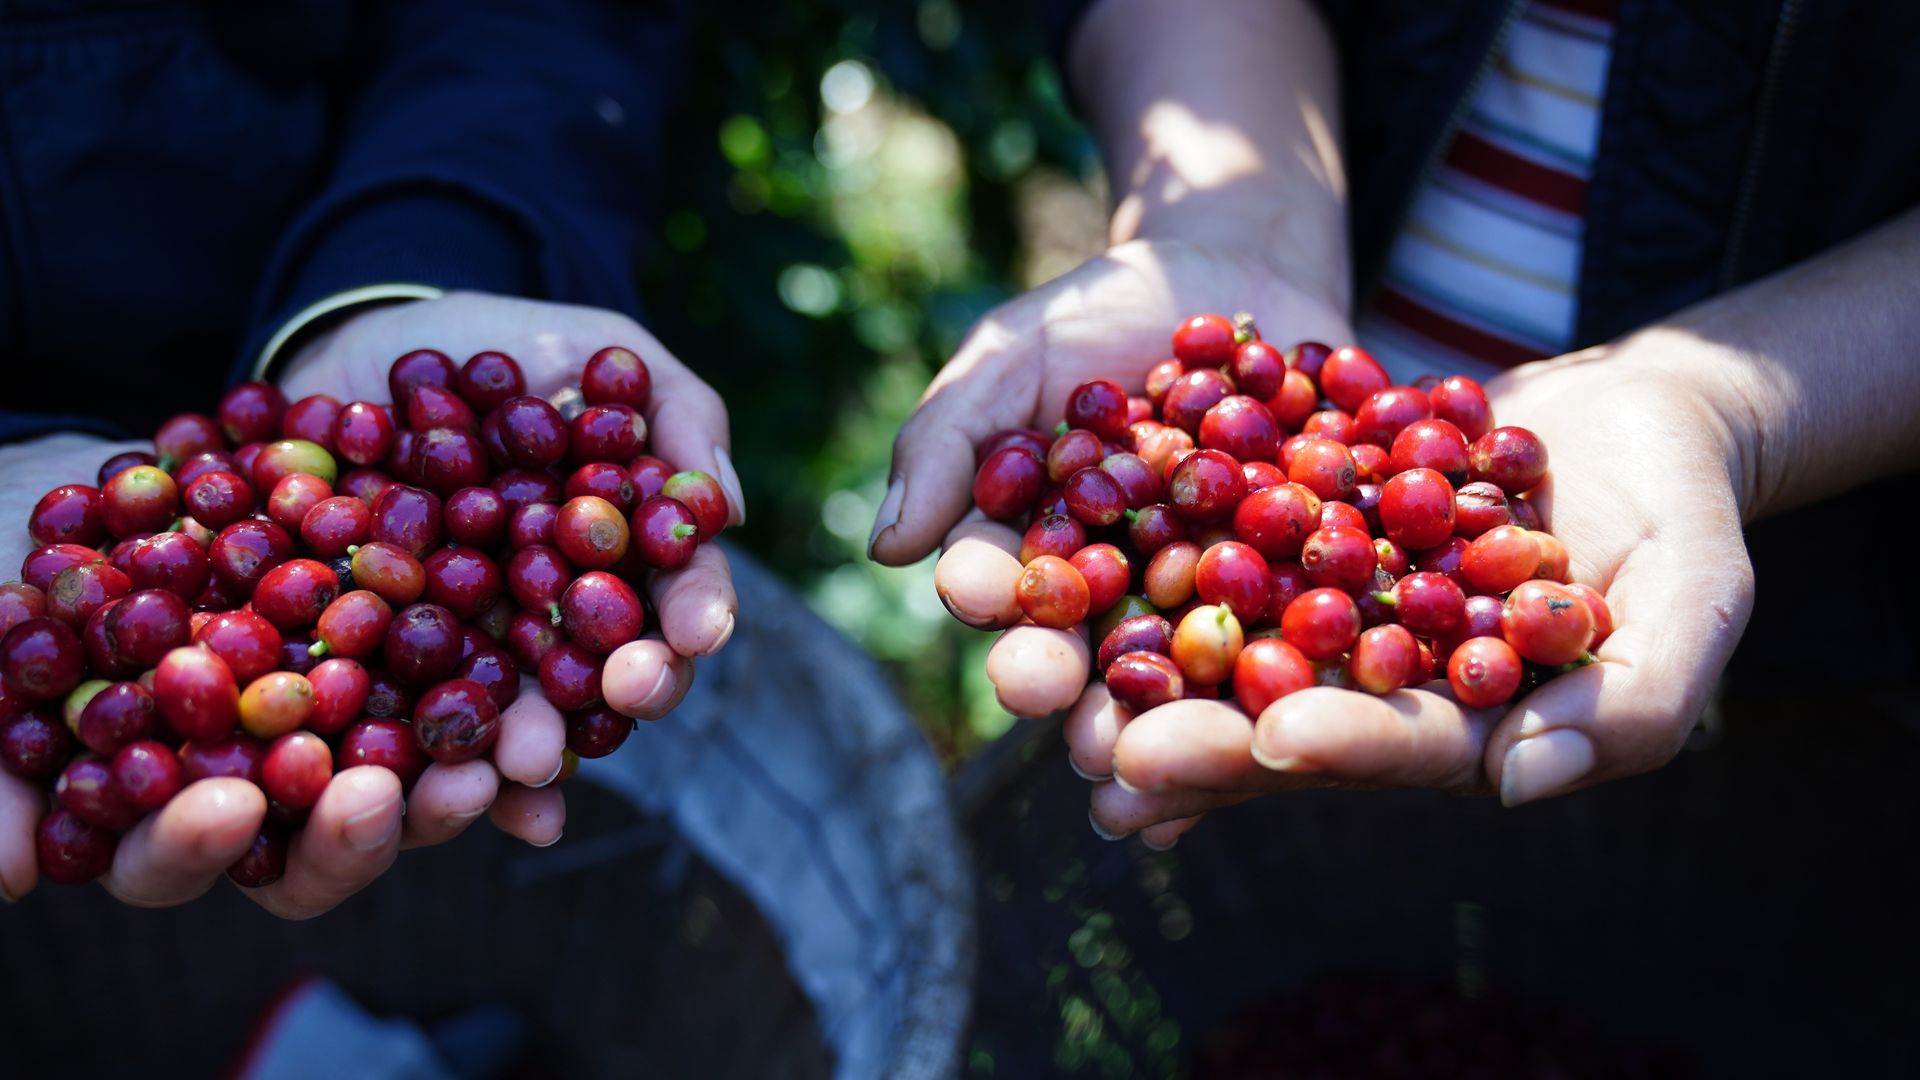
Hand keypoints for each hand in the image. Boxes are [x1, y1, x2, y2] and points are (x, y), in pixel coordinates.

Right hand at [0, 436, 471, 914]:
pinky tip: (549, 711)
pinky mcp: (421, 663)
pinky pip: (478, 696)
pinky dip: (513, 705)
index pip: (171, 858)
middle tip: (381, 798)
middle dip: (350, 834)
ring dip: (454, 787)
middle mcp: (267, 784)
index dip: (190, 844)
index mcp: (158, 799)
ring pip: (412, 786)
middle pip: (314, 847)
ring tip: (495, 765)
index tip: (225, 804)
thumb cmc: (24, 554)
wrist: (128, 468)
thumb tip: (11, 871)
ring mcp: (352, 730)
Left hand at [277, 291, 739, 850]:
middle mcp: (564, 612)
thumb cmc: (500, 342)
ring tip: (524, 761)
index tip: (701, 630)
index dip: (697, 613)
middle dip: (626, 692)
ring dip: (531, 744)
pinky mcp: (387, 655)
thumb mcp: (600, 349)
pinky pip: (409, 720)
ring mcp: (478, 640)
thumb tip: (726, 509)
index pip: (679, 592)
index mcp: (627, 550)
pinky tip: (443, 789)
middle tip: (626, 696)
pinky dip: (427, 766)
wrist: (357, 340)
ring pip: (518, 712)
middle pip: (612, 671)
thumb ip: (677, 410)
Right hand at [872, 239, 1351, 727]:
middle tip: (1071, 716)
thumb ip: (948, 439)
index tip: (978, 595)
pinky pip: (1309, 633)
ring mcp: (1214, 604)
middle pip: (1089, 654)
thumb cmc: (1101, 310)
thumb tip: (886, 548)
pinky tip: (1302, 715)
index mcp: (1035, 559)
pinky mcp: (1309, 593)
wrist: (1242, 271)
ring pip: (1196, 669)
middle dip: (1081, 684)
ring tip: (1181, 747)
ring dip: (1185, 715)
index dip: (987, 594)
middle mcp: (1118, 601)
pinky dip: (1308, 669)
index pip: (999, 583)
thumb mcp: (1015, 351)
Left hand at [1065, 349, 1756, 846]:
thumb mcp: (1695, 607)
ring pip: (1227, 647)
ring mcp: (1328, 613)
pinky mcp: (1292, 538)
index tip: (1277, 740)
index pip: (1400, 747)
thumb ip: (1629, 706)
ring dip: (1145, 670)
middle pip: (1283, 717)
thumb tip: (1519, 786)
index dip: (1341, 746)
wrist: (1632, 414)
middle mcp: (1377, 685)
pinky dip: (1152, 553)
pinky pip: (1214, 547)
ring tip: (1058, 689)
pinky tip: (1072, 555)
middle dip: (1200, 738)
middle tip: (1111, 750)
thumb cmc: (1684, 518)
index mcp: (1467, 727)